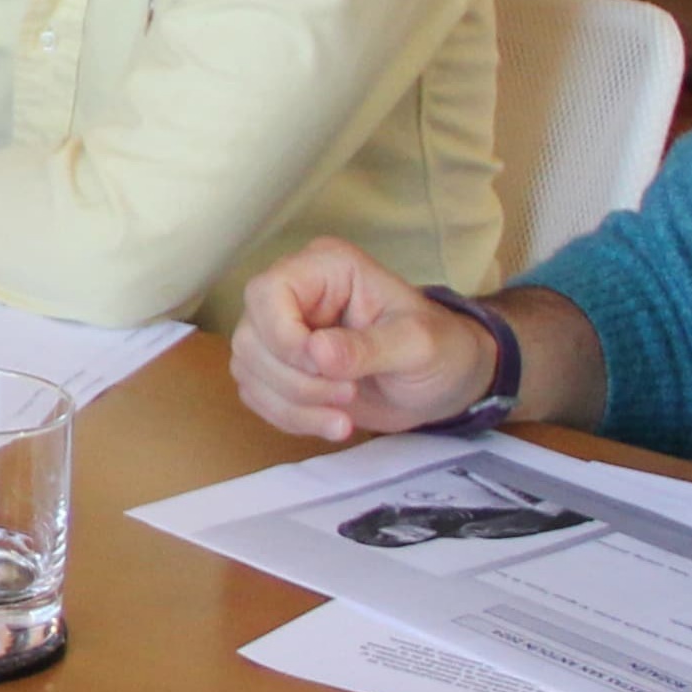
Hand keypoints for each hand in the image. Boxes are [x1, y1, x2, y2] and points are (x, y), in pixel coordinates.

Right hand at [229, 239, 495, 441]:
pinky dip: (289, 418)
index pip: (269, 292)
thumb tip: (316, 354)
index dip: (284, 338)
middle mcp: (295, 294)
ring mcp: (281, 331)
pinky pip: (257, 395)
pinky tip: (331, 423)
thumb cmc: (440, 349)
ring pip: (248, 370)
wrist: (443, 382)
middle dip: (295, 381)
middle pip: (251, 337)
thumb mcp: (417, 345)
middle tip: (347, 396)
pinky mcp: (279, 368)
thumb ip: (368, 348)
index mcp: (326, 268)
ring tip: (343, 420)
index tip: (326, 370)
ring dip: (292, 406)